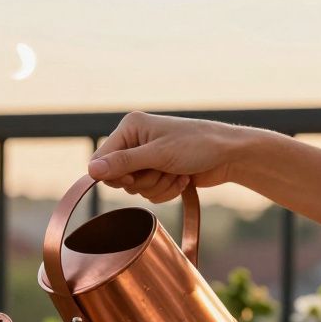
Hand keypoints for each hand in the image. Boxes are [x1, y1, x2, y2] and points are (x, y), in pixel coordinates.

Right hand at [88, 112, 251, 201]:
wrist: (229, 156)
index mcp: (130, 127)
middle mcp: (135, 141)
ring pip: (135, 189)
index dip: (115, 175)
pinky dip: (166, 191)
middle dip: (144, 181)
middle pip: (118, 178)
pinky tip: (182, 178)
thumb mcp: (158, 154)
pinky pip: (149, 194)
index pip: (101, 160)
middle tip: (164, 170)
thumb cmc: (197, 145)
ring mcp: (147, 158)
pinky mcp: (158, 173)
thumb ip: (123, 163)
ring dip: (158, 186)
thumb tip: (91, 170)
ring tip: (178, 172)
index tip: (134, 177)